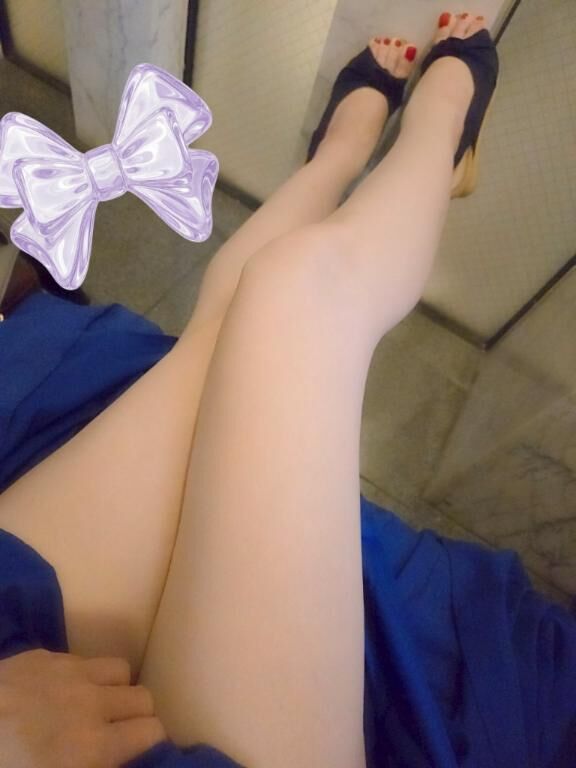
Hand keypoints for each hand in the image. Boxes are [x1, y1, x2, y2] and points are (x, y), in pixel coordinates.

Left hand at [0, 648, 166, 767]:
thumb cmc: (7, 766)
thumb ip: (92, 766)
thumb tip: (113, 759)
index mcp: (94, 745)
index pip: (153, 730)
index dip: (150, 742)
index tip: (138, 752)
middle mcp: (91, 703)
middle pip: (144, 697)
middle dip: (136, 716)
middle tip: (117, 732)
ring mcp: (69, 673)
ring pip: (120, 669)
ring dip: (113, 689)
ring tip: (95, 705)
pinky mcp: (45, 656)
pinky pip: (82, 659)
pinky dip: (80, 676)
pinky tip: (58, 693)